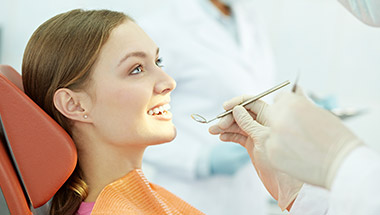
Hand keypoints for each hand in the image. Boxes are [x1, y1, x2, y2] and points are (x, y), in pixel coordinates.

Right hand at [209, 95, 302, 210]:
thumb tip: (237, 109)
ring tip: (213, 131)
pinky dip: (229, 135)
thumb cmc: (279, 161)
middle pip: (243, 113)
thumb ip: (249, 123)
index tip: (225, 107)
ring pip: (238, 125)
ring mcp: (257, 134)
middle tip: (218, 125)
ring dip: (225, 126)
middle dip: (229, 117)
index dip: (238, 103)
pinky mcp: (252, 144)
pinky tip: (222, 137)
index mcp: (271, 117)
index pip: (252, 102)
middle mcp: (264, 123)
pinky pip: (238, 136)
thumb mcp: (262, 138)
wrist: (284, 184)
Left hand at [265, 89, 362, 188]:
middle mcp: (279, 119)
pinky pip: (271, 147)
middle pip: (272, 113)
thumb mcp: (319, 113)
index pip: (279, 98)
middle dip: (280, 119)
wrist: (342, 164)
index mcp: (291, 104)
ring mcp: (273, 137)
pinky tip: (297, 154)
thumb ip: (301, 103)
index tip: (292, 113)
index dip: (287, 106)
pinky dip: (280, 150)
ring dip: (280, 136)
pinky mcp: (271, 153)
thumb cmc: (336, 138)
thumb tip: (295, 91)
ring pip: (270, 131)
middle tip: (295, 130)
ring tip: (299, 145)